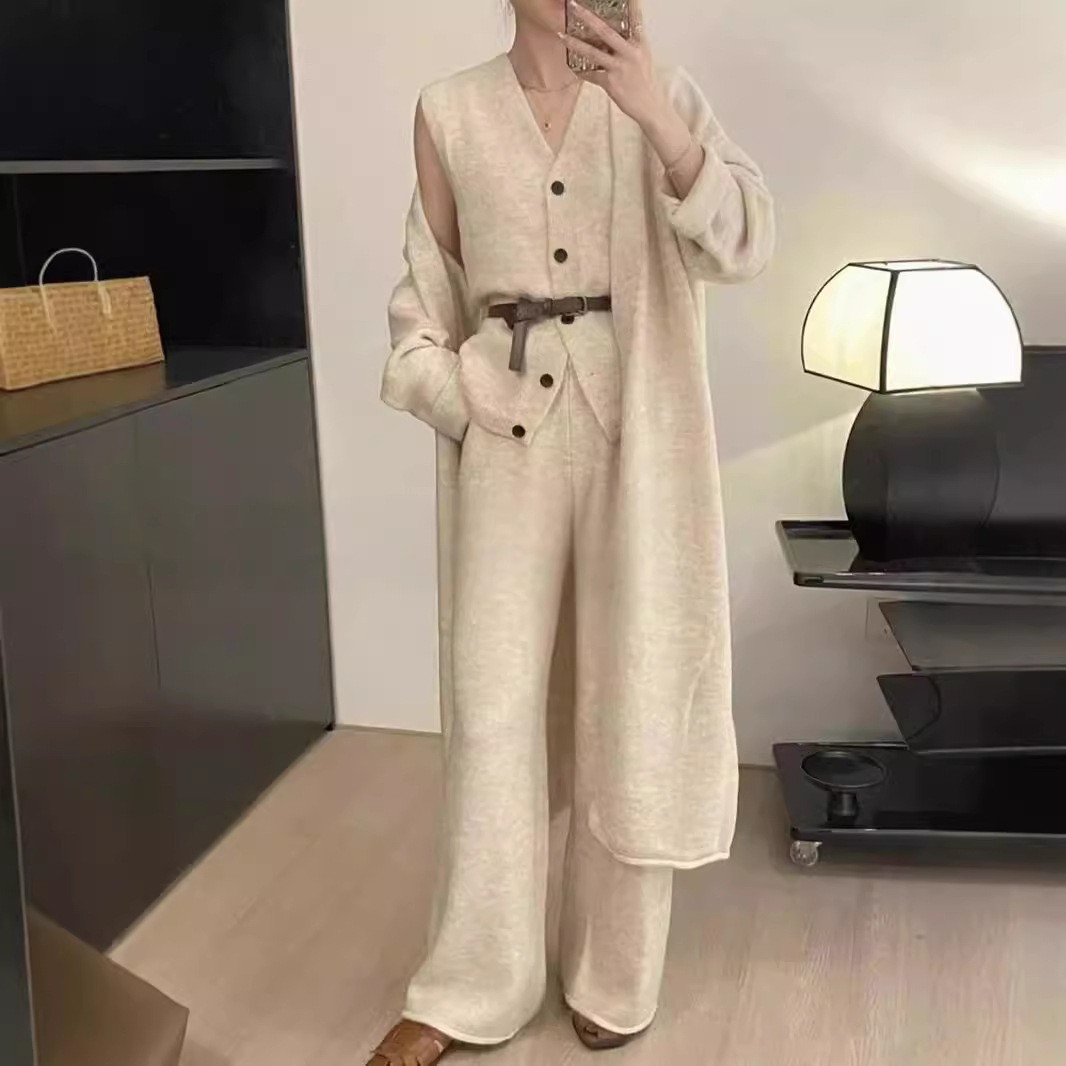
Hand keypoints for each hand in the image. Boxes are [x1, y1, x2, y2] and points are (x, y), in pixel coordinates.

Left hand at [561, 0, 703, 195]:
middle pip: (605, 30)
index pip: (634, 16)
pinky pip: (591, 74)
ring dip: (575, 43)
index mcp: (639, 42)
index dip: (629, 2)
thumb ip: (626, 43)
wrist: (649, 105)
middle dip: (587, 17)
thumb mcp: (640, 55)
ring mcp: (620, 67)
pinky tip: (574, 68)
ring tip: (561, 35)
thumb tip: (605, 36)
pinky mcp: (611, 83)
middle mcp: (629, 51)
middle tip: (573, 6)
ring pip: (592, 52)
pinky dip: (581, 72)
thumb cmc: (643, 80)